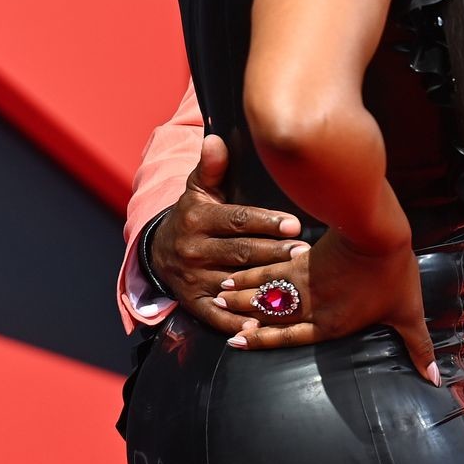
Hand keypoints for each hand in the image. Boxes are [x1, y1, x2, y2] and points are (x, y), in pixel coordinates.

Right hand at [148, 134, 306, 335]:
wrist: (158, 252)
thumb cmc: (193, 216)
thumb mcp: (197, 190)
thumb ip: (210, 167)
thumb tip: (215, 138)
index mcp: (198, 219)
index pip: (237, 220)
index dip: (266, 222)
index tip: (294, 223)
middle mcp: (194, 250)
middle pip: (240, 253)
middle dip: (274, 253)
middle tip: (305, 253)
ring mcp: (194, 279)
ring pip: (235, 283)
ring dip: (264, 286)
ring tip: (296, 286)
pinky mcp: (194, 303)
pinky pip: (218, 316)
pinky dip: (238, 322)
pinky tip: (261, 326)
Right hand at [215, 228, 439, 384]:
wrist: (378, 234)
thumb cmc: (395, 276)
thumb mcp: (408, 314)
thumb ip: (418, 349)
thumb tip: (434, 380)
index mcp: (331, 324)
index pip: (290, 337)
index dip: (263, 340)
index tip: (236, 340)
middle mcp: (311, 307)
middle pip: (270, 315)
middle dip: (242, 315)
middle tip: (217, 315)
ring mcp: (304, 283)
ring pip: (265, 292)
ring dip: (240, 294)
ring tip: (217, 293)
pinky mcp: (303, 260)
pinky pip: (270, 271)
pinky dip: (251, 273)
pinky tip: (235, 272)